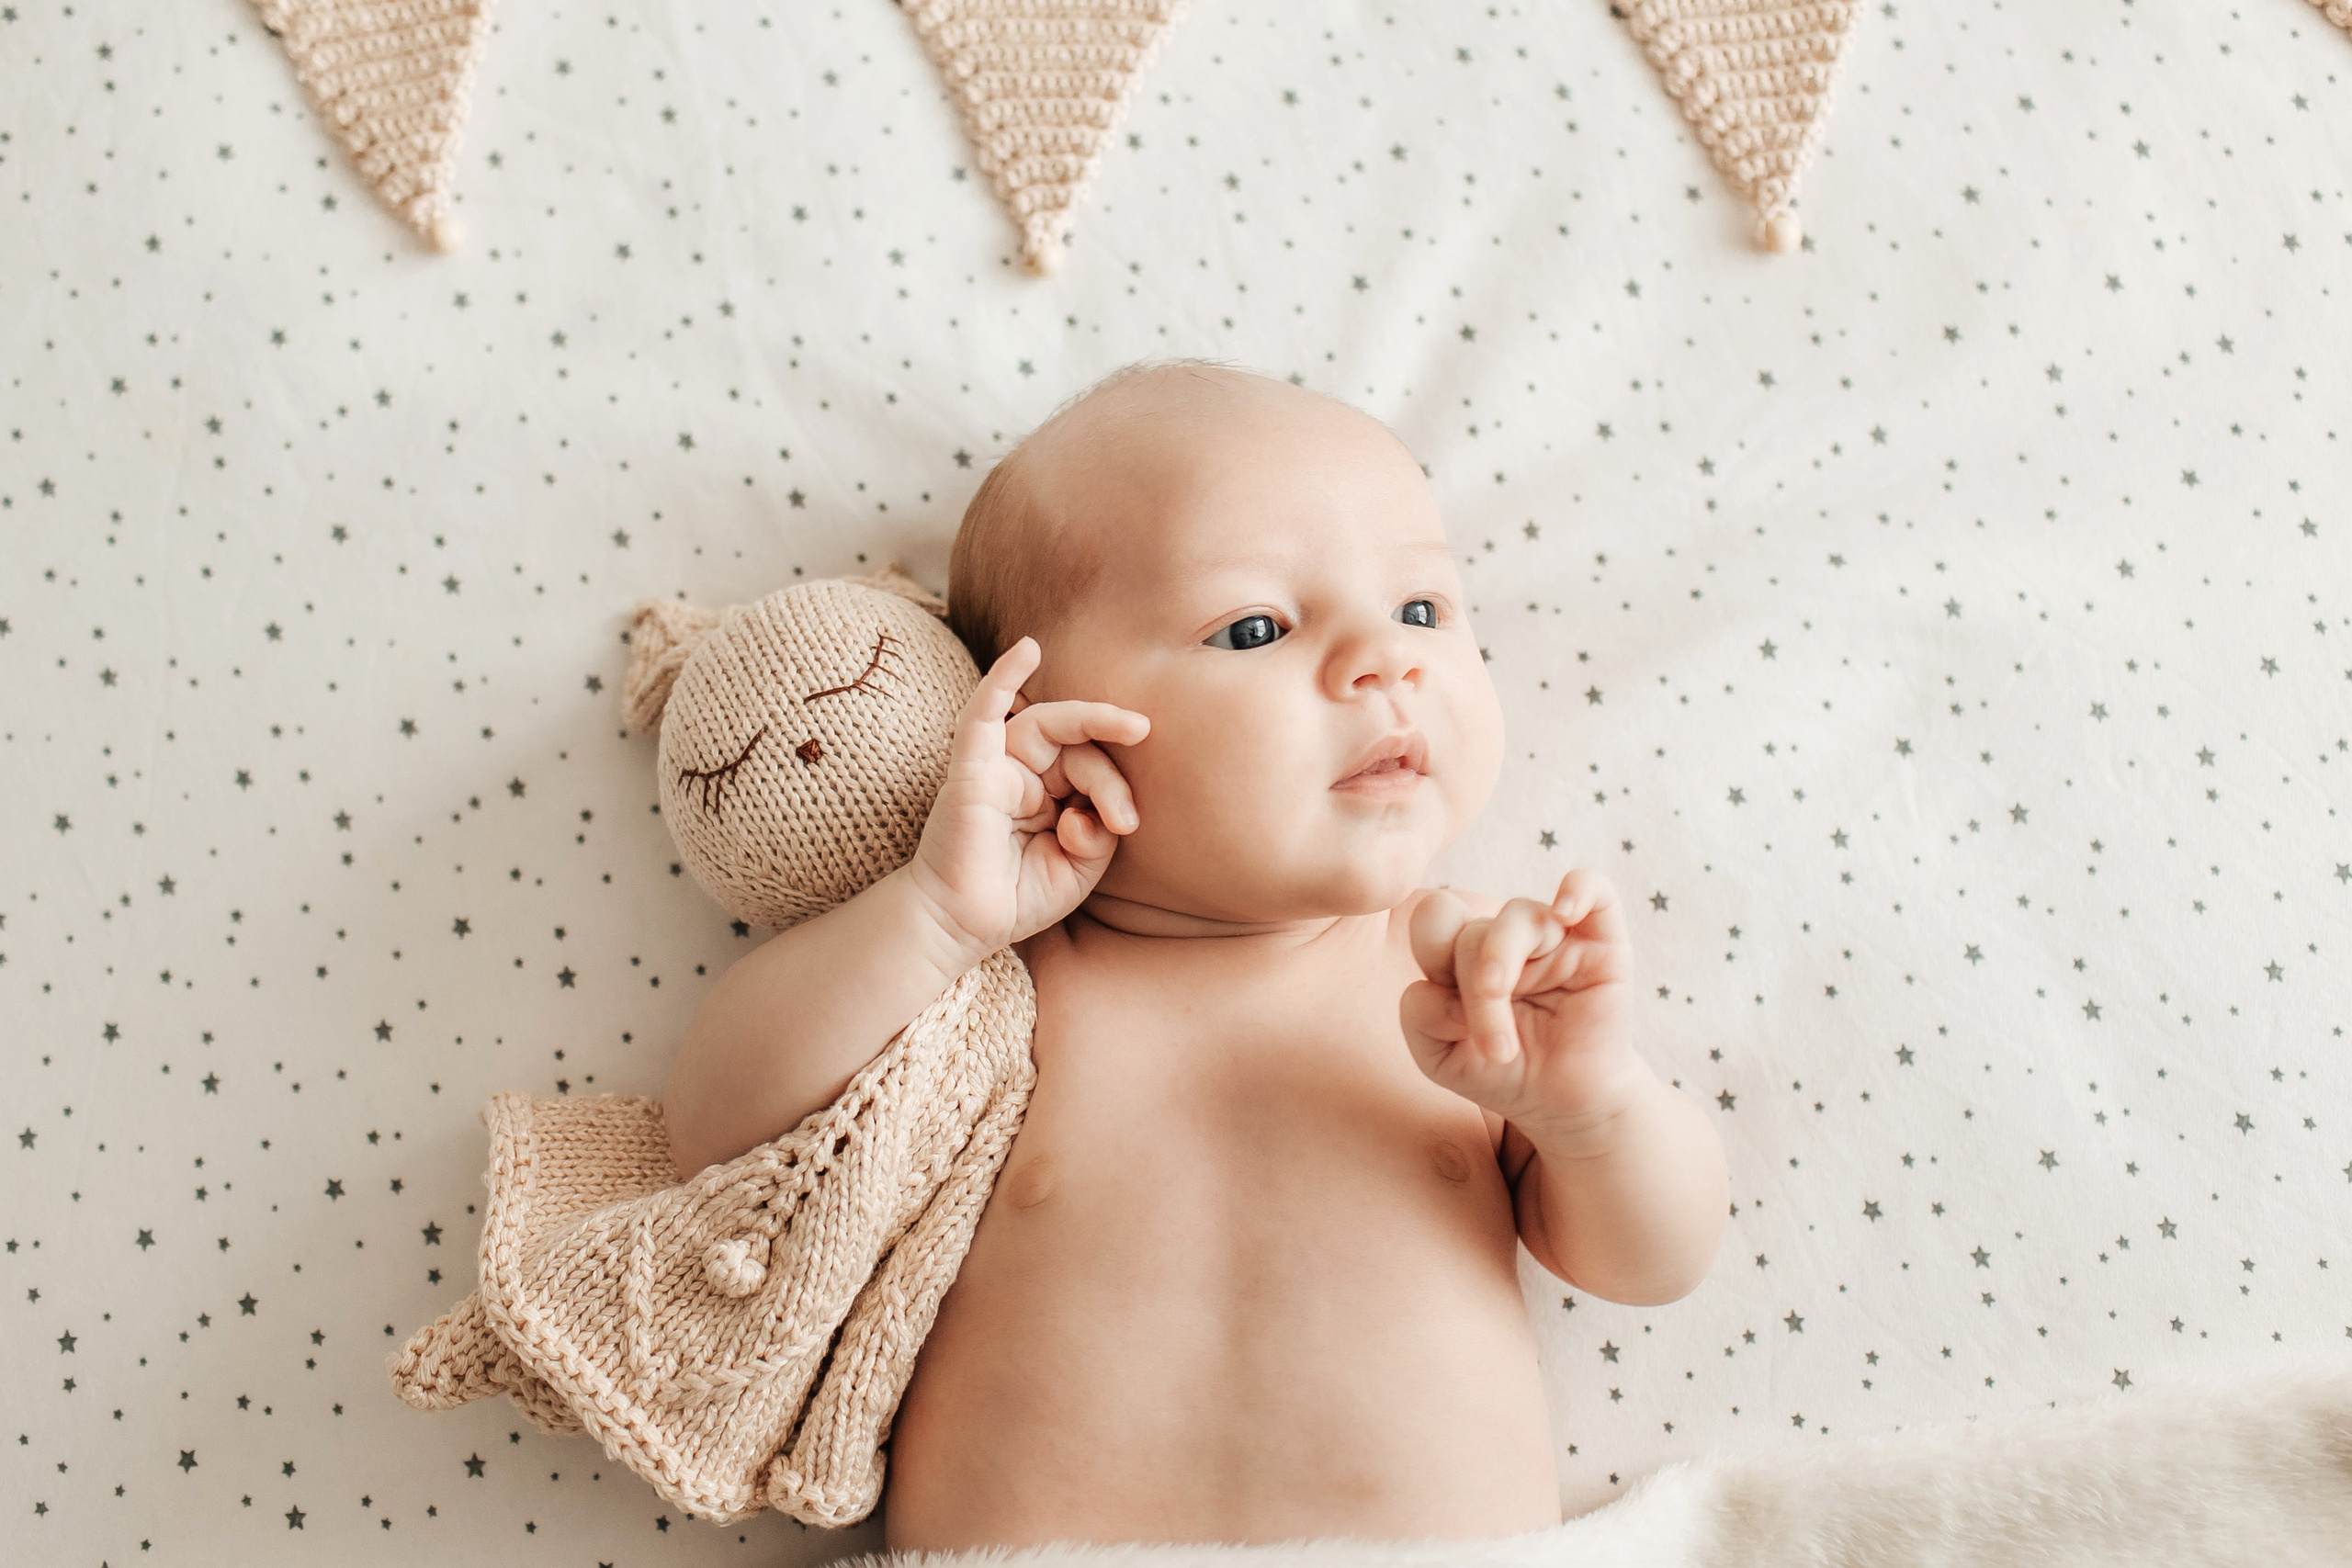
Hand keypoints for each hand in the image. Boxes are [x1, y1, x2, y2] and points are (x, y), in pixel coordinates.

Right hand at [901, 636, 1149, 961]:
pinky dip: (1003, 677)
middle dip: (1110, 774)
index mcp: (1049, 793)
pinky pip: (982, 713)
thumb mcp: (1080, 868)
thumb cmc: (1016, 899)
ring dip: (1093, 723)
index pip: (1091, 767)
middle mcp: (1022, 773)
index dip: (1117, 789)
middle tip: (1126, 818)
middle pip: (1075, 744)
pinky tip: (1028, 649)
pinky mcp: (970, 770)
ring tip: (1135, 728)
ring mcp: (995, 767)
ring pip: (1047, 725)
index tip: (1127, 825)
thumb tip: (1098, 810)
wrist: (960, 927)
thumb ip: (1100, 832)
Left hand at [1399, 870, 1636, 1137]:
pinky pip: (1596, 890)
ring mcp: (1554, 936)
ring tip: (1505, 1046)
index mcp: (1463, 951)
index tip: (1448, 1017)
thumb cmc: (1502, 1073)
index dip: (1431, 951)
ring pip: (1519, 917)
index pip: (1436, 917)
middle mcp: (1507, 937)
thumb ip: (1419, 1016)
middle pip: (1474, 931)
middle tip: (1493, 1051)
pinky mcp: (1602, 944)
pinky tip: (1565, 911)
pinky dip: (1579, 890)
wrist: (1564, 1104)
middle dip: (1475, 995)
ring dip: (1503, 970)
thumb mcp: (1440, 1057)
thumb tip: (1438, 983)